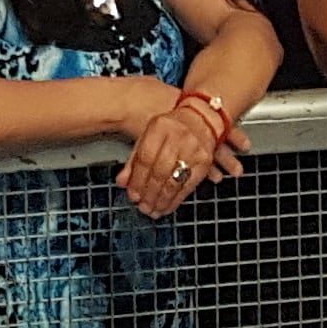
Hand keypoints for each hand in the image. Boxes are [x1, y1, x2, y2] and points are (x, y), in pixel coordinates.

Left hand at [117, 87, 245, 218]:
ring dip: (161, 200)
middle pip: (159, 171)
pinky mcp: (204, 162)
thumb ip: (135, 159)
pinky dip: (175, 200)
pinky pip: (188, 186)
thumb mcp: (149, 135)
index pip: (145, 158)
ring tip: (152, 210)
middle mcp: (178, 136)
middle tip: (142, 206)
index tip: (132, 195)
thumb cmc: (171, 128)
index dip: (137, 180)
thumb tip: (122, 182)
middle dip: (149, 193)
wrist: (202, 117)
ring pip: (174, 181)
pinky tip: (166, 207)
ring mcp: (193, 149)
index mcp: (159, 126)